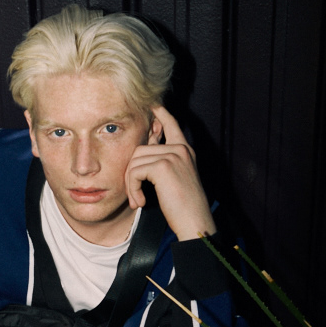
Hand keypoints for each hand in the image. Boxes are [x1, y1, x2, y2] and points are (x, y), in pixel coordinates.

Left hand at [125, 106, 216, 239]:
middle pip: (139, 149)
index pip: (171, 124)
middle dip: (130, 173)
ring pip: (134, 161)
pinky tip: (141, 202)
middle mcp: (181, 149)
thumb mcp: (174, 181)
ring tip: (138, 201)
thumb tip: (140, 155)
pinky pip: (135, 172)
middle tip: (134, 195)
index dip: (160, 113)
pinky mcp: (164, 166)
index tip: (152, 103)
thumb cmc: (184, 208)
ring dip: (130, 184)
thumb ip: (161, 165)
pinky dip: (133, 189)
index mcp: (185, 151)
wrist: (195, 223)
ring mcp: (174, 155)